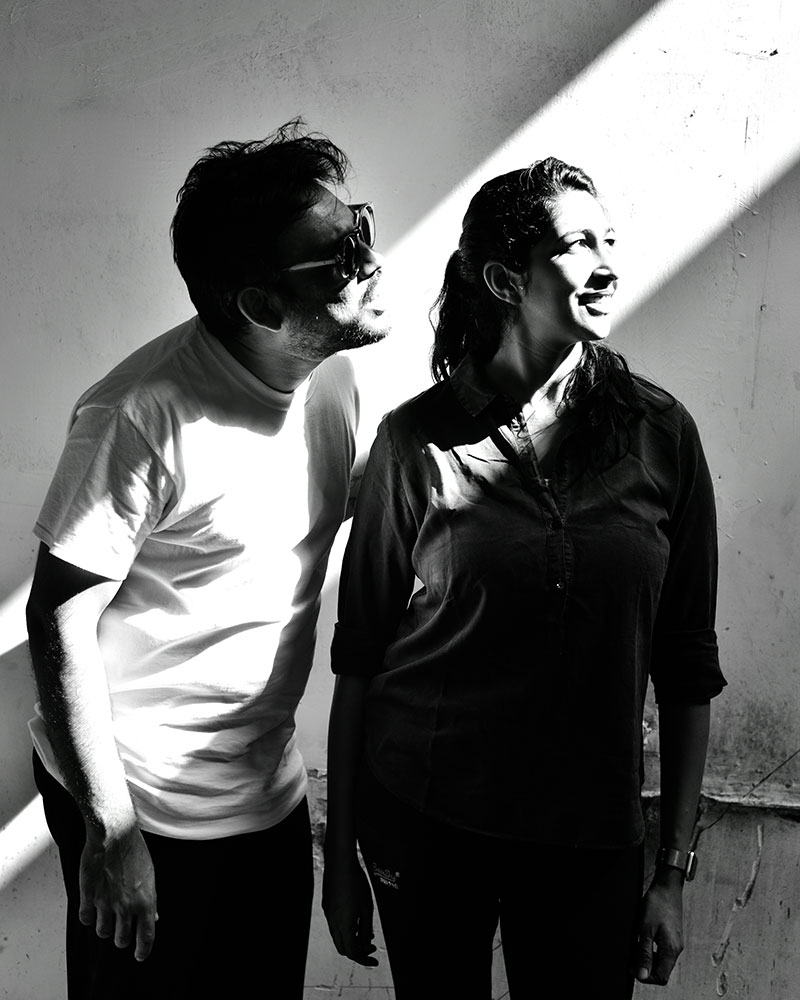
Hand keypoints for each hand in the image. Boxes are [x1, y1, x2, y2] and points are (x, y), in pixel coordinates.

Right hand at [78, 824, 157, 961]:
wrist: (114, 833)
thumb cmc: (135, 851)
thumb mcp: (150, 875)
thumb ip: (151, 900)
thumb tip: (155, 918)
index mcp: (146, 901)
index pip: (146, 937)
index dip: (143, 950)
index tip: (139, 955)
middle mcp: (126, 906)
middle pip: (121, 940)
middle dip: (121, 937)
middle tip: (121, 929)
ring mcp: (106, 902)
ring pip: (103, 931)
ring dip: (104, 926)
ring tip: (107, 913)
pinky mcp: (88, 896)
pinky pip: (85, 918)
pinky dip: (88, 915)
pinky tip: (92, 905)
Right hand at [322, 852, 377, 966]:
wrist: (340, 863)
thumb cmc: (356, 882)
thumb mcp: (367, 906)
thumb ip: (366, 927)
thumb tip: (367, 941)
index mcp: (345, 924)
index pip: (352, 952)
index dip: (364, 959)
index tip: (374, 960)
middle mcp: (333, 922)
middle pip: (343, 948)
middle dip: (358, 951)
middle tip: (371, 946)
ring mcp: (328, 914)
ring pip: (338, 937)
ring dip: (352, 939)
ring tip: (366, 933)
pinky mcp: (327, 907)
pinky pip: (335, 926)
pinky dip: (346, 929)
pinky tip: (356, 920)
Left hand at [632, 869, 683, 984]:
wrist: (667, 886)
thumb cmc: (657, 904)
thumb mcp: (646, 929)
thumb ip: (644, 953)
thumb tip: (642, 975)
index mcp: (671, 950)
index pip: (661, 977)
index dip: (646, 977)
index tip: (632, 968)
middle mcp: (676, 948)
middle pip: (662, 970)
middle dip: (646, 968)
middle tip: (631, 958)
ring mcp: (675, 942)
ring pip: (662, 961)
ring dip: (648, 959)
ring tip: (634, 948)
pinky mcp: (672, 935)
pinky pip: (662, 950)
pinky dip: (651, 950)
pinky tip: (642, 940)